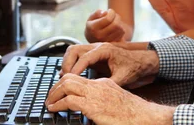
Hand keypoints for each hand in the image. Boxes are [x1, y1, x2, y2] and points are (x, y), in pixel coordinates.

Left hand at [45, 74, 174, 124]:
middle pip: (70, 77)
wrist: (144, 117)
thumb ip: (103, 102)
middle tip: (50, 96)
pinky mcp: (92, 106)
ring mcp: (95, 94)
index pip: (80, 79)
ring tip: (49, 102)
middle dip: (56, 86)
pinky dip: (58, 104)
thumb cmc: (133, 114)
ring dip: (54, 93)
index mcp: (104, 83)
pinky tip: (54, 109)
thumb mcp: (116, 103)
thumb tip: (92, 111)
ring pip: (67, 85)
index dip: (66, 85)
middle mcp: (98, 85)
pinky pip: (69, 101)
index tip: (59, 93)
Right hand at [62, 42, 158, 86]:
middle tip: (65, 79)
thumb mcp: (123, 77)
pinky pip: (77, 55)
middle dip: (67, 64)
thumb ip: (109, 83)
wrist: (141, 61)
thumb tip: (95, 91)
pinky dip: (71, 63)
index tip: (70, 80)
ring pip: (73, 50)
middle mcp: (98, 46)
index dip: (76, 69)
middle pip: (74, 50)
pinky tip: (69, 74)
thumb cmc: (134, 67)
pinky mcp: (93, 54)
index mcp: (105, 50)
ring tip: (65, 77)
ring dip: (67, 62)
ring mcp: (94, 49)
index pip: (85, 57)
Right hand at [84, 9, 125, 42]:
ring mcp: (107, 41)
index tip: (109, 11)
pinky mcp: (113, 44)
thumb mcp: (91, 18)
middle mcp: (100, 36)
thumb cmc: (93, 26)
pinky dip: (121, 28)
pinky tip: (116, 27)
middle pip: (116, 24)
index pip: (108, 19)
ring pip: (120, 29)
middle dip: (117, 17)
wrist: (93, 40)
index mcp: (93, 28)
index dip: (111, 12)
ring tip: (115, 21)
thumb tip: (105, 12)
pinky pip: (122, 34)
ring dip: (120, 22)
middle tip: (114, 15)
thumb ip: (97, 13)